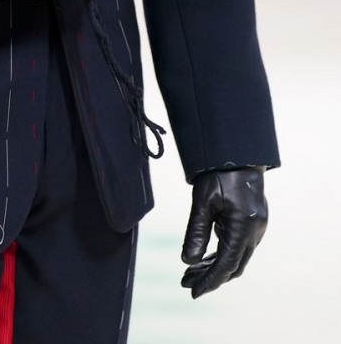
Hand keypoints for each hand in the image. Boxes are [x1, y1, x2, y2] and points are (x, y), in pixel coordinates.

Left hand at [181, 167, 267, 297]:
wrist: (239, 152)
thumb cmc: (219, 172)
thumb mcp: (203, 200)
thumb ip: (196, 232)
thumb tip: (188, 260)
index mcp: (244, 228)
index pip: (225, 266)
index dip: (208, 281)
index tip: (191, 291)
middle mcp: (255, 233)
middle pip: (232, 266)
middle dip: (209, 276)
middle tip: (186, 281)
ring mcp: (258, 229)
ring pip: (237, 258)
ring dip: (215, 266)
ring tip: (191, 271)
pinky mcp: (255, 223)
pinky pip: (239, 247)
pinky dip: (223, 254)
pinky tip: (207, 256)